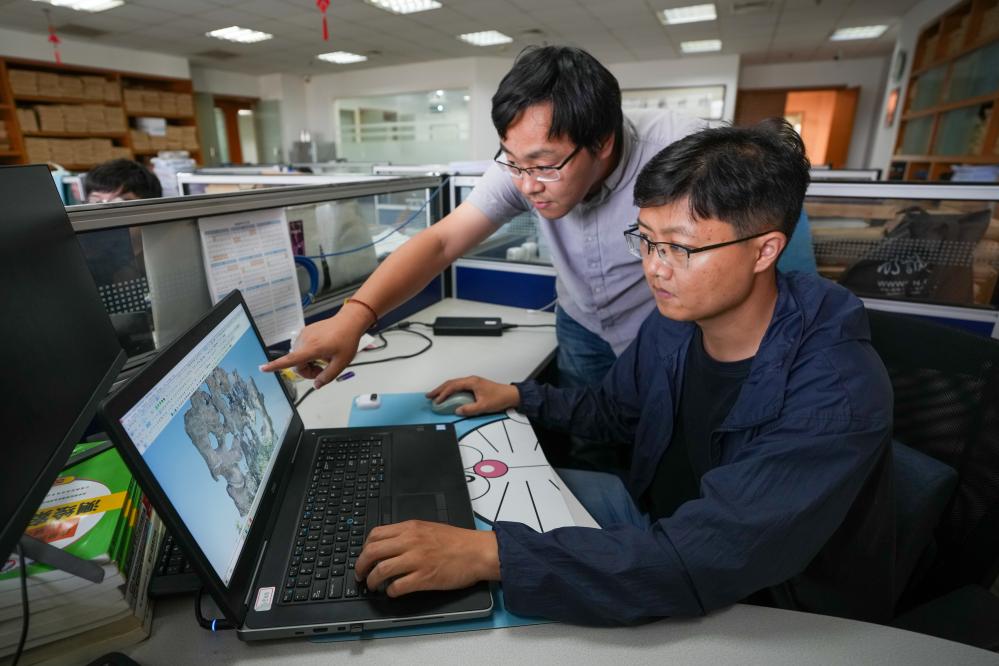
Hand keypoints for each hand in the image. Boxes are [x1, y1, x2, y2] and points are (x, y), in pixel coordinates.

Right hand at [259, 305, 370, 388]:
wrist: (349, 321)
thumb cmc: (346, 340)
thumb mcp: (341, 363)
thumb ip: (327, 376)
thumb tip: (316, 385)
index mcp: (312, 348)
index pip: (291, 360)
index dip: (276, 365)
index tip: (262, 368)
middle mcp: (305, 340)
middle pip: (296, 363)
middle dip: (306, 370)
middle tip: (322, 370)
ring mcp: (304, 335)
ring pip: (298, 356)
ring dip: (308, 362)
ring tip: (324, 358)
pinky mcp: (306, 331)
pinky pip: (301, 348)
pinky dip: (308, 354)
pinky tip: (322, 351)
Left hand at [355, 521, 498, 596]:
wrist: (477, 551)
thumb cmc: (457, 541)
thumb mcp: (428, 528)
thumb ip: (408, 534)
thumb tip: (390, 545)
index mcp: (410, 528)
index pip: (375, 535)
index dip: (364, 548)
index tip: (364, 557)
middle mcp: (410, 542)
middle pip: (372, 552)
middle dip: (360, 566)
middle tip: (360, 575)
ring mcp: (416, 560)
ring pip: (381, 570)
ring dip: (372, 581)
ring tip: (373, 586)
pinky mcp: (424, 578)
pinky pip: (397, 586)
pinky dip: (390, 591)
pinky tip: (392, 592)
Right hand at [426, 376, 519, 415]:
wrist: (511, 395)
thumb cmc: (499, 398)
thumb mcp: (483, 406)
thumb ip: (469, 409)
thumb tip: (458, 410)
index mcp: (472, 382)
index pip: (453, 386)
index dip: (443, 394)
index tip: (436, 401)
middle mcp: (471, 380)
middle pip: (451, 383)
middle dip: (439, 389)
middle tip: (429, 396)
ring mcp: (473, 382)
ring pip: (454, 384)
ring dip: (444, 390)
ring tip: (436, 396)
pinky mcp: (475, 386)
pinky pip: (459, 387)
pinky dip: (451, 391)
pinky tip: (448, 396)